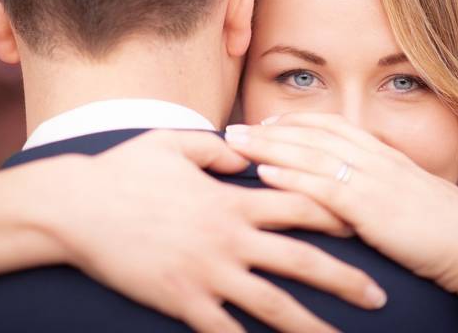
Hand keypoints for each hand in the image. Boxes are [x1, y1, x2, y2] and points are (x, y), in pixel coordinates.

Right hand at [16, 130, 387, 332]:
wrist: (76, 208)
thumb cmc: (124, 170)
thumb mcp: (173, 143)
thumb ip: (217, 146)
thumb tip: (246, 149)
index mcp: (231, 200)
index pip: (299, 206)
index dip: (336, 215)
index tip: (364, 225)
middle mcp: (228, 239)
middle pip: (301, 262)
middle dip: (345, 280)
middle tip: (380, 296)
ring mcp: (207, 274)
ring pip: (273, 306)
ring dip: (312, 326)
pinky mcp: (182, 301)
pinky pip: (225, 332)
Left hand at [224, 114, 457, 332]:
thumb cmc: (446, 229)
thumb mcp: (412, 196)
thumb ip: (383, 187)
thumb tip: (359, 192)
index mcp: (385, 155)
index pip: (332, 126)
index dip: (296, 122)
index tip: (266, 122)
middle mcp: (375, 159)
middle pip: (312, 134)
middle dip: (268, 129)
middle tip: (232, 128)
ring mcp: (372, 180)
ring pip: (310, 154)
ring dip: (268, 146)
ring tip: (234, 143)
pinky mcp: (370, 207)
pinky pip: (323, 186)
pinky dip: (291, 177)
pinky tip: (265, 174)